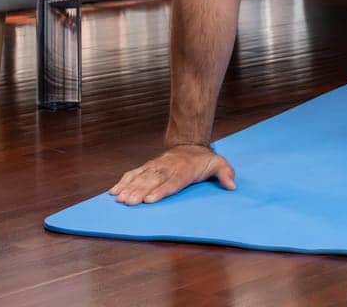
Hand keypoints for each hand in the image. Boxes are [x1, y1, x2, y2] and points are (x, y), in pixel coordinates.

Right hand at [108, 144, 235, 204]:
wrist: (188, 144)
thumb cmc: (202, 160)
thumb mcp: (218, 163)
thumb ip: (225, 173)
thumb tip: (232, 185)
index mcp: (183, 171)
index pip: (171, 182)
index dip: (161, 190)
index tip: (149, 200)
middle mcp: (167, 169)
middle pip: (152, 181)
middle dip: (140, 191)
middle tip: (129, 202)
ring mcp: (155, 167)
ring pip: (140, 177)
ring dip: (129, 188)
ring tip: (119, 199)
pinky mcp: (148, 167)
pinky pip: (134, 173)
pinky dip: (123, 181)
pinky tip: (114, 191)